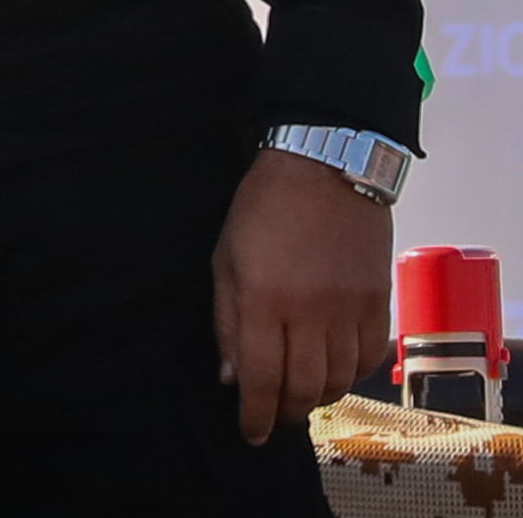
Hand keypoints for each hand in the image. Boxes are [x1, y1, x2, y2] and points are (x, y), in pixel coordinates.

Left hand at [212, 147, 391, 443]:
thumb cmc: (262, 210)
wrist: (324, 170)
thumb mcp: (225, 259)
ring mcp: (350, 308)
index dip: (254, 413)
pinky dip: (352, 374)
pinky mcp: (379, 302)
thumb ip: (228, 321)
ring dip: (318, 396)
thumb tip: (231, 376)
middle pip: (303, 386)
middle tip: (273, 416)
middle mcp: (310, 311)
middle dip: (285, 411)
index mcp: (264, 299)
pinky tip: (335, 372)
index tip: (249, 433)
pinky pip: (370, 356)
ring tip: (301, 396)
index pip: (261, 377)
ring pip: (339, 378)